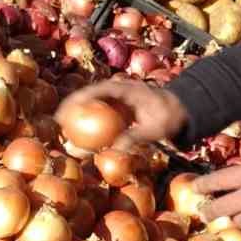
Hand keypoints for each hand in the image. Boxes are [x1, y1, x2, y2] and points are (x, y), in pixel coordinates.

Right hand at [55, 79, 188, 151]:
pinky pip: (102, 113)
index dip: (78, 99)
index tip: (65, 110)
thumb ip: (135, 137)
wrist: (183, 110)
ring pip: (94, 104)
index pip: (97, 90)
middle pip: (90, 96)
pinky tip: (83, 137)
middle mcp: (119, 91)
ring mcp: (120, 99)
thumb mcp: (154, 128)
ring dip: (80, 114)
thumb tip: (116, 151)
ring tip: (64, 129)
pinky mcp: (121, 108)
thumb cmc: (170, 117)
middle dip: (72, 107)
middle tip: (57, 122)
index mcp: (125, 89)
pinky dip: (91, 122)